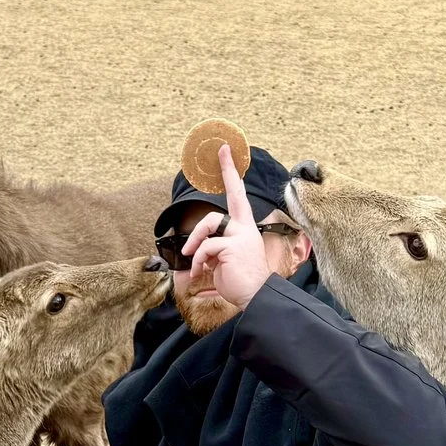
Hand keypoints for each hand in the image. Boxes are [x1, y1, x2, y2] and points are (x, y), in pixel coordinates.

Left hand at [181, 148, 273, 310]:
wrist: (257, 297)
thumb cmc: (242, 281)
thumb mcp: (226, 259)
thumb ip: (216, 246)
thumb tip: (197, 250)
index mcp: (245, 228)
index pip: (237, 193)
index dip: (229, 170)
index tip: (223, 149)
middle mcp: (245, 228)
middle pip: (216, 213)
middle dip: (198, 230)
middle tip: (189, 249)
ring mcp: (240, 235)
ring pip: (208, 226)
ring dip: (195, 245)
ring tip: (194, 263)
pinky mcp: (232, 246)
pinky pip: (205, 248)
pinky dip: (198, 261)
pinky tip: (201, 272)